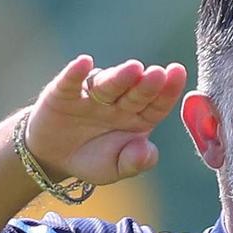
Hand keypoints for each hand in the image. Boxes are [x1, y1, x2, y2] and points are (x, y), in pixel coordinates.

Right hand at [24, 55, 188, 184]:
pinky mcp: (64, 93)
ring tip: (133, 69)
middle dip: (147, 84)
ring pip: (108, 85)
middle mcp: (118, 102)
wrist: (54, 157)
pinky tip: (84, 63)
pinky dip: (76, 73)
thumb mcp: (114, 169)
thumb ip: (134, 163)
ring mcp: (92, 95)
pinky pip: (71, 82)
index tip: (178, 74)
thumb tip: (147, 151)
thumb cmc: (92, 159)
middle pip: (135, 92)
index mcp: (137, 117)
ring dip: (120, 77)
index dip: (168, 91)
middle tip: (158, 73)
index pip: (156, 104)